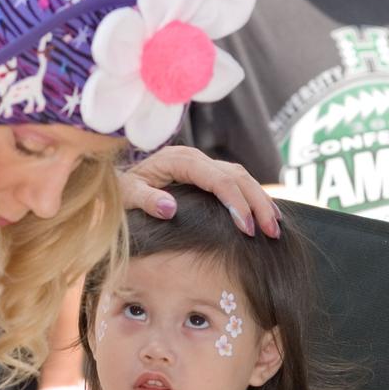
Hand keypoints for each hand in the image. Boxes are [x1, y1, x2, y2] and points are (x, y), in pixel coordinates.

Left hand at [120, 145, 280, 237]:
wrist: (115, 178)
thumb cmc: (121, 189)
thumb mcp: (127, 195)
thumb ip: (146, 200)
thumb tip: (169, 208)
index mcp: (179, 160)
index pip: (218, 179)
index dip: (236, 203)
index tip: (246, 229)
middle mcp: (195, 158)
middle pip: (237, 175)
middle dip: (258, 203)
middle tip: (271, 231)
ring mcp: (202, 163)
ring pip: (241, 176)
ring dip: (260, 199)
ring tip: (274, 226)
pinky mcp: (205, 172)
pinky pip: (235, 180)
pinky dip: (252, 196)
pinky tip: (263, 214)